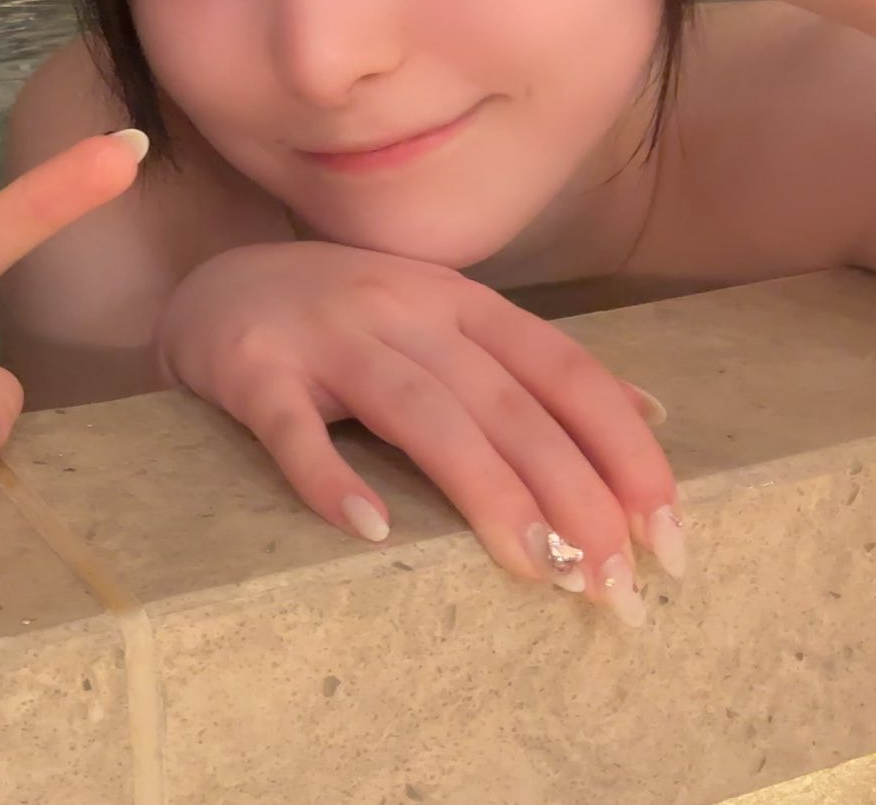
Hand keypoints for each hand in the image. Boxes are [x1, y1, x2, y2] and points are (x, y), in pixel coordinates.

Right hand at [159, 240, 679, 625]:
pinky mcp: (254, 370)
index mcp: (459, 301)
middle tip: (614, 587)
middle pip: (506, 403)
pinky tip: (371, 530)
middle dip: (573, 496)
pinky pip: (294, 428)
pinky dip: (332, 477)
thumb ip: (532, 365)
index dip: (625, 451)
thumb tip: (651, 414)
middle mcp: (402, 308)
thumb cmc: (340, 322)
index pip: (564, 372)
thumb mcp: (443, 321)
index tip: (667, 536)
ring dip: (488, 494)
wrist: (208, 288)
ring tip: (538, 571)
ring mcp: (326, 336)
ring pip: (423, 413)